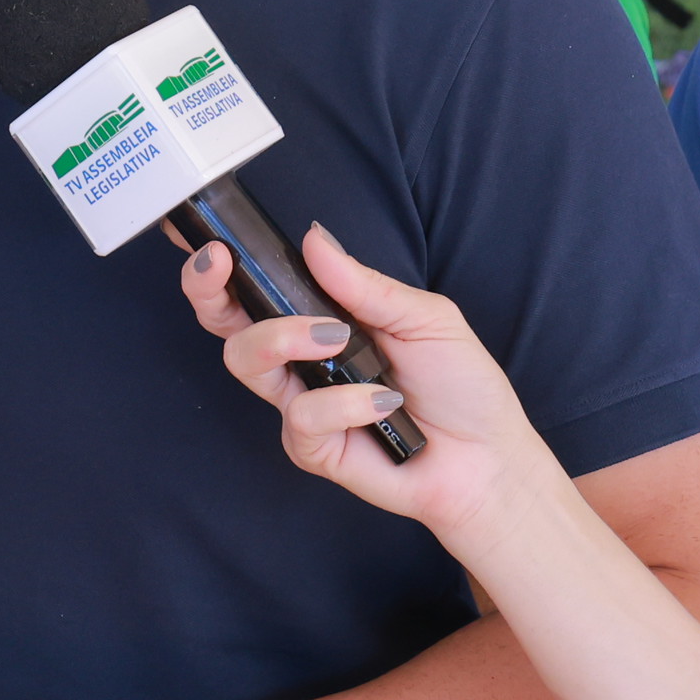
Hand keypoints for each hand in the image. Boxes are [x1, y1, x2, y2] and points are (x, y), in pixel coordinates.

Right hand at [179, 219, 563, 543]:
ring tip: (339, 340)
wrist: (488, 459)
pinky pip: (302, 415)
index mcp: (323, 320)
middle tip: (222, 265)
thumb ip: (365, 285)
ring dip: (285, 337)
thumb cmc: (461, 386)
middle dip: (211, 290)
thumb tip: (313, 239)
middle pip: (227, 324)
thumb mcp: (425, 318)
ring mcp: (302, 403)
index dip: (220, 266)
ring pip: (247, 361)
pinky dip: (345, 404)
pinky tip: (384, 403)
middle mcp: (301, 360)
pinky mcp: (312, 447)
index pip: (257, 290)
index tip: (211, 239)